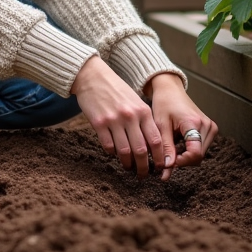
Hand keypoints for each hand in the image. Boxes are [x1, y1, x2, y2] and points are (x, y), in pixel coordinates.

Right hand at [71, 56, 169, 179]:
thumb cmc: (116, 90)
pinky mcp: (98, 123)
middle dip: (143, 167)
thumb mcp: (135, 101)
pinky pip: (108, 146)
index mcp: (143, 111)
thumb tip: (151, 145)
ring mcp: (114, 120)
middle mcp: (130, 117)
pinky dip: (112, 153)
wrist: (92, 76)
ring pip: (124, 151)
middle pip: (141, 150)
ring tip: (128, 166)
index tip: (159, 167)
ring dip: (127, 163)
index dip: (159, 157)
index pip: (156, 140)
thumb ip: (144, 120)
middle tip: (142, 174)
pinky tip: (113, 153)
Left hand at [147, 73, 216, 180]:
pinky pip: (201, 147)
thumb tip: (167, 167)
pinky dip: (189, 150)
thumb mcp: (161, 125)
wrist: (171, 90)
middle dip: (182, 161)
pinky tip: (178, 146)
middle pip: (198, 156)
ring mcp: (211, 127)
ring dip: (185, 156)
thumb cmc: (164, 104)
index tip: (168, 164)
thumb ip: (166, 147)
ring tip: (171, 149)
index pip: (195, 154)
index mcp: (194, 123)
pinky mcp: (210, 128)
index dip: (182, 162)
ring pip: (200, 154)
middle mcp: (207, 125)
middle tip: (165, 160)